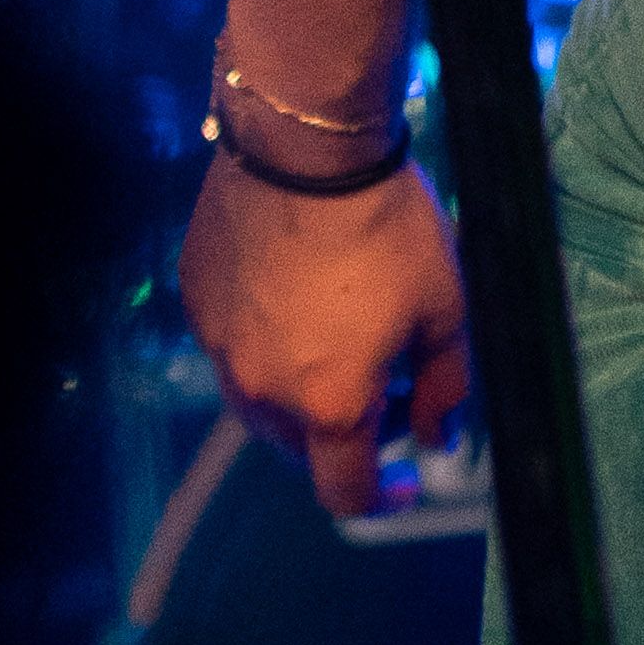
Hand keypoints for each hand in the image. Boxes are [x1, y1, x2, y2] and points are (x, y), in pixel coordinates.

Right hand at [178, 153, 473, 519]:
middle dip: (342, 434)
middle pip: (299, 448)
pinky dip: (263, 339)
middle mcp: (262, 390)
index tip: (405, 478)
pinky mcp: (196, 301)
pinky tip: (295, 291)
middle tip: (383, 385)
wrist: (306, 148)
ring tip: (337, 332)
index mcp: (330, 404)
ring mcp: (219, 347)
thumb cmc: (388, 227)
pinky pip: (230, 344)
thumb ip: (445, 385)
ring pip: (259, 400)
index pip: (344, 492)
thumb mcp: (446, 308)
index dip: (380, 496)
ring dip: (297, 390)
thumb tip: (439, 436)